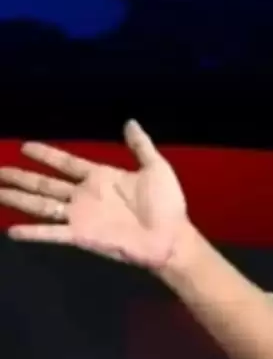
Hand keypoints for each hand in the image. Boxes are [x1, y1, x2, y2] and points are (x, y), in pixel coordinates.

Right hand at [0, 120, 188, 269]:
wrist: (171, 236)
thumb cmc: (167, 203)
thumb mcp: (156, 168)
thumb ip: (141, 146)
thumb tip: (130, 121)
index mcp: (101, 177)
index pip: (67, 163)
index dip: (47, 155)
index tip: (25, 146)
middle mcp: (85, 195)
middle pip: (45, 184)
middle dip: (21, 177)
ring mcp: (81, 216)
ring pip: (41, 204)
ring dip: (18, 198)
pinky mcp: (81, 236)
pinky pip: (52, 232)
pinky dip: (32, 231)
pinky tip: (11, 229)